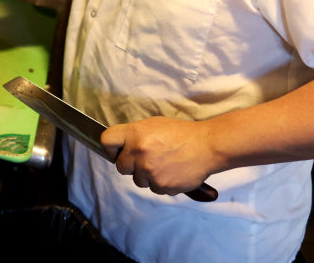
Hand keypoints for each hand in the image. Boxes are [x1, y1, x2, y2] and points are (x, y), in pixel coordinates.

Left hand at [101, 116, 215, 195]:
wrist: (206, 146)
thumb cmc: (181, 133)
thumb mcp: (154, 124)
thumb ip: (135, 135)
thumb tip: (121, 146)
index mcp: (135, 133)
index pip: (106, 141)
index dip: (110, 148)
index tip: (116, 152)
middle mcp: (139, 152)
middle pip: (120, 167)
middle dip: (131, 165)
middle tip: (146, 159)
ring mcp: (149, 171)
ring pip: (138, 180)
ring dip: (147, 175)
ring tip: (164, 164)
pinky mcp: (161, 186)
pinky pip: (154, 189)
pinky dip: (161, 183)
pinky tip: (172, 172)